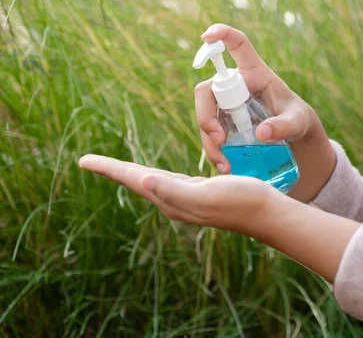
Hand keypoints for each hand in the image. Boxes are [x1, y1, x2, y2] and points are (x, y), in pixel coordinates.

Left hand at [78, 154, 277, 234]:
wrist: (266, 213)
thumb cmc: (240, 201)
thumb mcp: (206, 195)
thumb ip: (174, 190)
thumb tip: (142, 182)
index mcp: (171, 199)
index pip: (133, 180)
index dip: (109, 169)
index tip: (84, 161)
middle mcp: (175, 200)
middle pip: (136, 181)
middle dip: (113, 171)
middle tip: (90, 162)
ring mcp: (187, 198)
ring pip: (151, 181)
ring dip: (131, 173)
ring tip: (115, 167)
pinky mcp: (200, 192)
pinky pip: (169, 181)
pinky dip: (155, 174)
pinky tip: (155, 174)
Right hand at [196, 24, 335, 201]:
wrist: (294, 139)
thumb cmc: (298, 120)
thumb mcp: (298, 122)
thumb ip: (285, 126)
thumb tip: (261, 134)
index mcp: (256, 73)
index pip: (237, 46)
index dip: (221, 35)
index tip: (206, 35)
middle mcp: (235, 86)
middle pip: (207, 92)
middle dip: (206, 116)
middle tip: (219, 140)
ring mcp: (225, 106)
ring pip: (204, 118)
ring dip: (210, 142)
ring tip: (226, 166)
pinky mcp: (222, 125)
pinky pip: (210, 136)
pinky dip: (214, 153)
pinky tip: (226, 167)